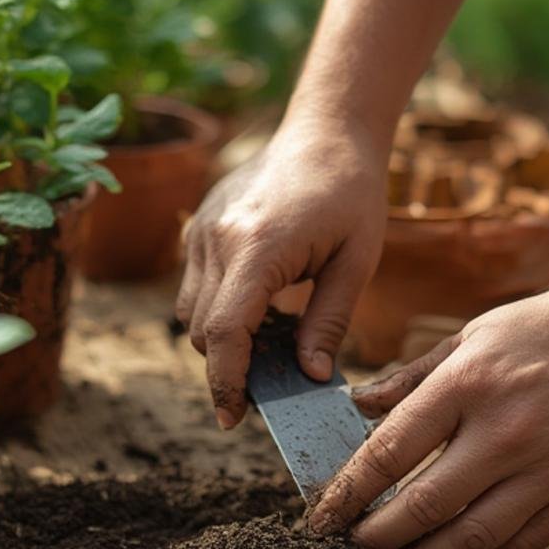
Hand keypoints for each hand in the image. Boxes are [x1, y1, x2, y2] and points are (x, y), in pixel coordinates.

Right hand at [175, 121, 388, 427]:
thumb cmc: (351, 193)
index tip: (232, 418)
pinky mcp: (199, 226)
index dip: (226, 382)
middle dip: (229, 367)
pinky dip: (219, 310)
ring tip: (270, 345)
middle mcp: (219, 238)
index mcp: (259, 246)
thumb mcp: (356, 262)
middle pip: (203, 331)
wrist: (327, 130)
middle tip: (270, 388)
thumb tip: (309, 377)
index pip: (225, 331)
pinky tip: (261, 310)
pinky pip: (194, 285)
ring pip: (191, 312)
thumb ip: (329, 322)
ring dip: (222, 340)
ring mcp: (202, 230)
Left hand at [308, 282, 548, 548]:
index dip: (347, 494)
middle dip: (377, 539)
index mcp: (468, 385)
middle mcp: (509, 431)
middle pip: (426, 507)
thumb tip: (352, 408)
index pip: (390, 453)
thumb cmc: (532, 333)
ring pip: (472, 540)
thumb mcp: (463, 340)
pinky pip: (520, 548)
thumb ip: (407, 380)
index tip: (323, 519)